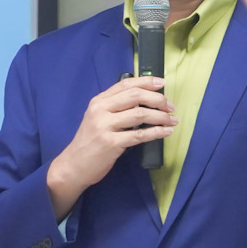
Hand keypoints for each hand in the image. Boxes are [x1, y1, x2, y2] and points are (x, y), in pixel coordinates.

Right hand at [46, 77, 174, 217]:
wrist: (74, 165)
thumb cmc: (89, 142)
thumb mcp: (97, 118)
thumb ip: (115, 107)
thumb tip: (144, 100)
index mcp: (98, 101)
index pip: (125, 84)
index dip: (146, 82)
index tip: (162, 83)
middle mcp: (100, 110)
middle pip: (135, 96)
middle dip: (158, 99)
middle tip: (171, 106)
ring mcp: (104, 126)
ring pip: (139, 115)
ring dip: (161, 117)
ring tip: (172, 120)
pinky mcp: (110, 143)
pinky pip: (139, 135)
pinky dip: (156, 133)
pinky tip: (166, 132)